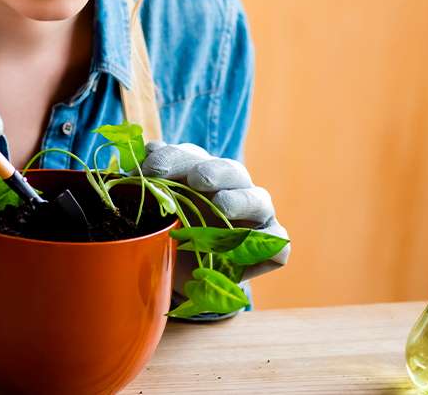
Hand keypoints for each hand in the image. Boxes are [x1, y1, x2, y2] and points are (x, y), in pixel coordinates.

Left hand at [140, 141, 289, 279]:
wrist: (181, 277)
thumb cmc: (168, 234)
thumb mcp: (152, 210)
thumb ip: (150, 183)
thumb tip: (148, 150)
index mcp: (201, 172)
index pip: (191, 155)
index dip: (172, 159)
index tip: (149, 172)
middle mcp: (232, 189)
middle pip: (230, 170)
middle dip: (212, 171)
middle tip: (195, 178)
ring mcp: (254, 217)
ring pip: (258, 199)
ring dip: (241, 200)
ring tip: (221, 205)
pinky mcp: (268, 247)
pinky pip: (279, 244)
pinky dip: (272, 244)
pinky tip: (254, 246)